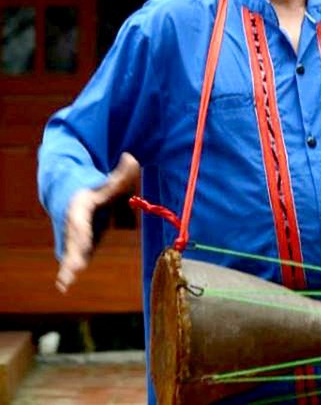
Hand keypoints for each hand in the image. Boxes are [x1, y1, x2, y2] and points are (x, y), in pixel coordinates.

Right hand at [56, 152, 139, 292]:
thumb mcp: (108, 180)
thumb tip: (132, 159)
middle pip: (74, 239)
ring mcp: (73, 233)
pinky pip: (73, 256)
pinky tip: (63, 286)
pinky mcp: (77, 242)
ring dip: (69, 266)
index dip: (82, 232)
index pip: (81, 220)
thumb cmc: (94, 187)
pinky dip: (68, 269)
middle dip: (74, 254)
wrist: (70, 191)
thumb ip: (121, 173)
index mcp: (81, 205)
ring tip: (65, 284)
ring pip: (71, 251)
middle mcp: (74, 221)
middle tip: (74, 270)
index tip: (83, 242)